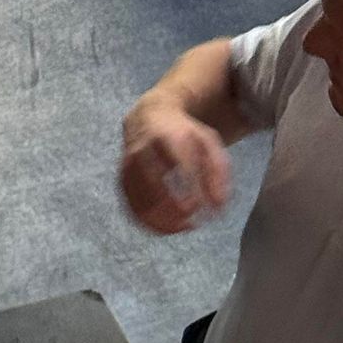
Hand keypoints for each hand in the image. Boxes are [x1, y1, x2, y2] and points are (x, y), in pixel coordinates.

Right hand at [117, 101, 232, 234]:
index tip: (202, 209)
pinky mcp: (122, 175)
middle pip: (153, 183)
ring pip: (138, 197)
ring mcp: (129, 162)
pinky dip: (146, 221)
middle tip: (191, 221)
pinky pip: (129, 203)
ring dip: (159, 219)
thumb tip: (217, 209)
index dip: (190, 192)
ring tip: (181, 227)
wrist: (150, 115)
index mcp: (170, 137)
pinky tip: (163, 228)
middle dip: (172, 208)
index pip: (179, 167)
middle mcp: (144, 148)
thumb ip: (219, 173)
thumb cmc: (185, 133)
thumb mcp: (209, 143)